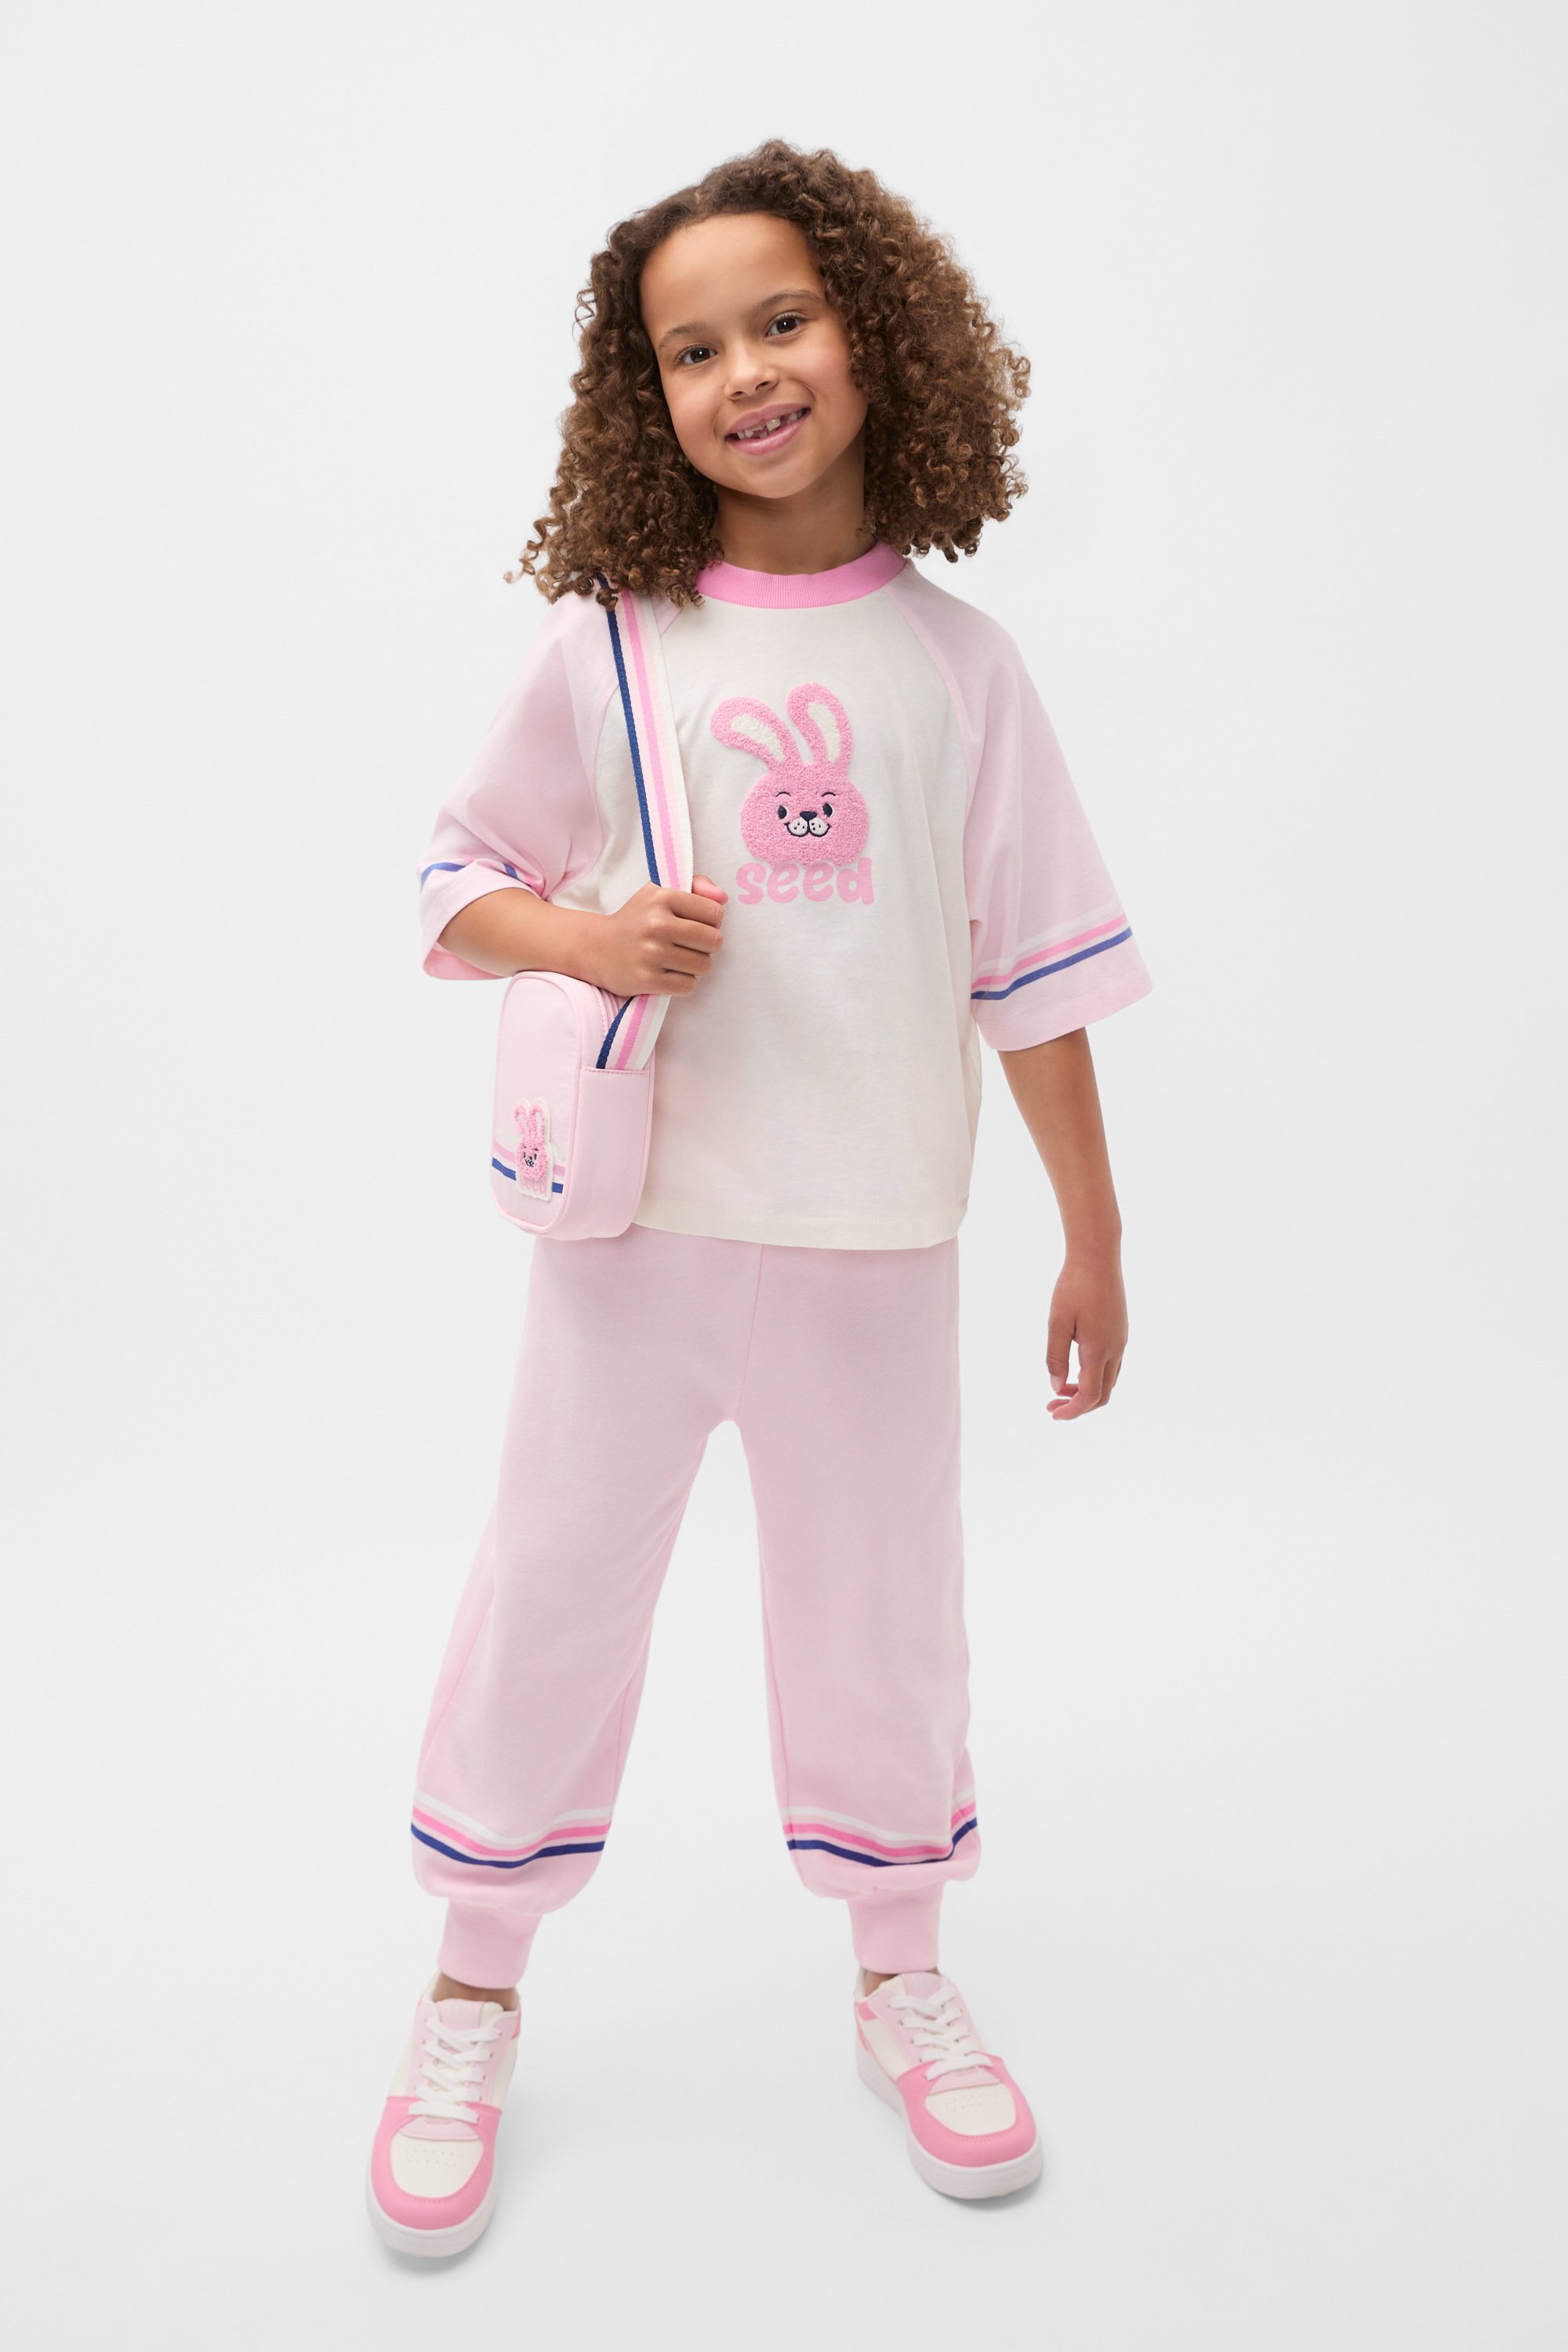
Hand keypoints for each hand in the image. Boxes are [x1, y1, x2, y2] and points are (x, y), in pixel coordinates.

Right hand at [588, 874, 726, 996]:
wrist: (596, 948)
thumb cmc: (637, 919)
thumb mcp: (660, 892)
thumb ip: (696, 886)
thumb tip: (723, 898)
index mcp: (662, 897)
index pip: (715, 913)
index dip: (711, 922)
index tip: (696, 924)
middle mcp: (656, 924)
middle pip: (713, 941)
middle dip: (707, 946)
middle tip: (690, 945)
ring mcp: (651, 953)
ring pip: (704, 966)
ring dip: (696, 966)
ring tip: (678, 959)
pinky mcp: (646, 979)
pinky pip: (688, 985)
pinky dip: (683, 982)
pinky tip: (669, 974)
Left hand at [1045, 1249, 1126, 1420]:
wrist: (1098, 1255)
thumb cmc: (1073, 1286)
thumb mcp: (1057, 1322)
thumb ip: (1056, 1358)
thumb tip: (1057, 1387)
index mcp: (1099, 1350)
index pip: (1090, 1395)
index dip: (1072, 1410)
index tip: (1053, 1414)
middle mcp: (1116, 1349)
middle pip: (1103, 1394)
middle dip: (1078, 1405)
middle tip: (1051, 1404)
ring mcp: (1121, 1340)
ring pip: (1109, 1379)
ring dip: (1086, 1390)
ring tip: (1060, 1388)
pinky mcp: (1120, 1330)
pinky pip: (1111, 1364)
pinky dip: (1093, 1375)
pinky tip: (1074, 1367)